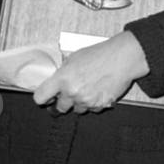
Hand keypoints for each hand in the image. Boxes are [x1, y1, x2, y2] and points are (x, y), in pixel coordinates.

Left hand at [32, 32, 149, 113]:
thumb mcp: (75, 57)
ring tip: (88, 87)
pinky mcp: (99, 106)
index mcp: (62, 78)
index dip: (42, 98)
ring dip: (79, 102)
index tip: (45, 98)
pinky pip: (91, 109)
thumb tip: (56, 81)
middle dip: (63, 102)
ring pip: (76, 110)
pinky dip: (93, 103)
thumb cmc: (100, 54)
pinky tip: (98, 90)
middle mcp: (72, 92)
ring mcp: (86, 100)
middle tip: (70, 93)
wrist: (122, 58)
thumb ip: (63, 72)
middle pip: (59, 108)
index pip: (40, 97)